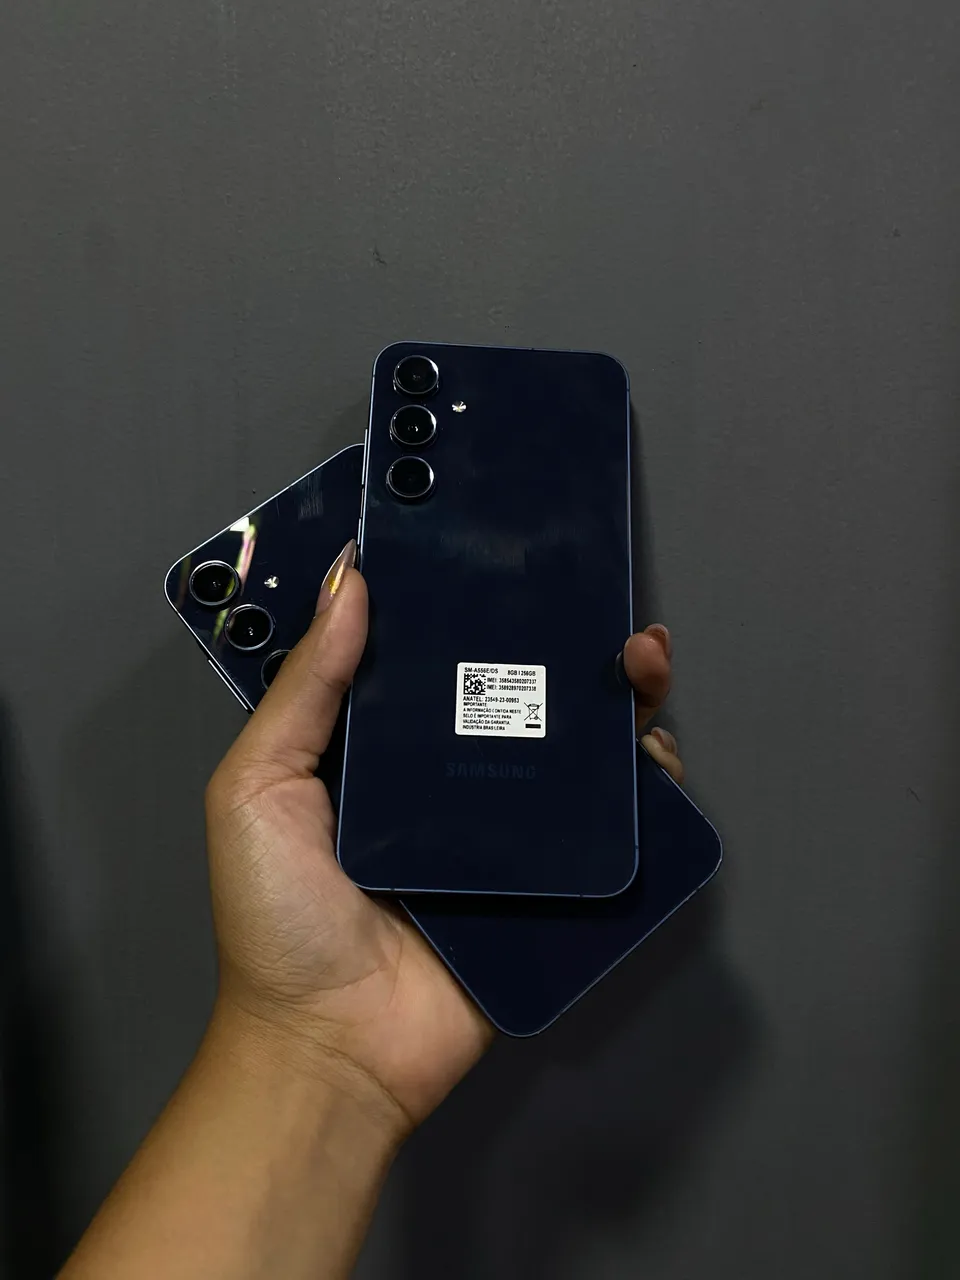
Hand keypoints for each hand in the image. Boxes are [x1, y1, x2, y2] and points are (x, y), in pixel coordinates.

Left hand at [205, 541, 684, 1141]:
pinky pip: (608, 827)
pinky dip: (643, 788)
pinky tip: (653, 752)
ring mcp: (505, 831)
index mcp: (382, 748)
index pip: (439, 659)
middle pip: (522, 695)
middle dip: (570, 645)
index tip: (512, 558)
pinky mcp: (549, 882)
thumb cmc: (278, 917)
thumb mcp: (258, 787)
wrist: (335, 1048)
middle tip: (603, 610)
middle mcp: (449, 779)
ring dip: (619, 701)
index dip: (476, 608)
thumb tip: (350, 580)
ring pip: (578, 750)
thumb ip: (305, 688)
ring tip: (640, 664)